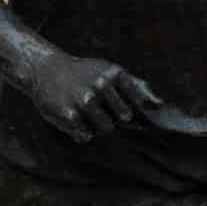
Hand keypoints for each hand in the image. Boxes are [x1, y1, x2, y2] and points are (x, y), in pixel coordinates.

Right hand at [28, 54, 160, 140]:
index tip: (118, 103)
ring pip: (105, 128)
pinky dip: (81, 132)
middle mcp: (101, 86)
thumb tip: (161, 104)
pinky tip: (73, 118)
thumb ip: (137, 86)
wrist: (46, 70)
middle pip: (123, 118)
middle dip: (113, 116)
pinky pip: (85, 136)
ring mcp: (85, 101)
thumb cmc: (84, 73)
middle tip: (97, 106)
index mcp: (114, 74)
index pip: (137, 102)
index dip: (128, 106)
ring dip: (96, 125)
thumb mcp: (109, 71)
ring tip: (84, 112)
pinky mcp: (70, 115)